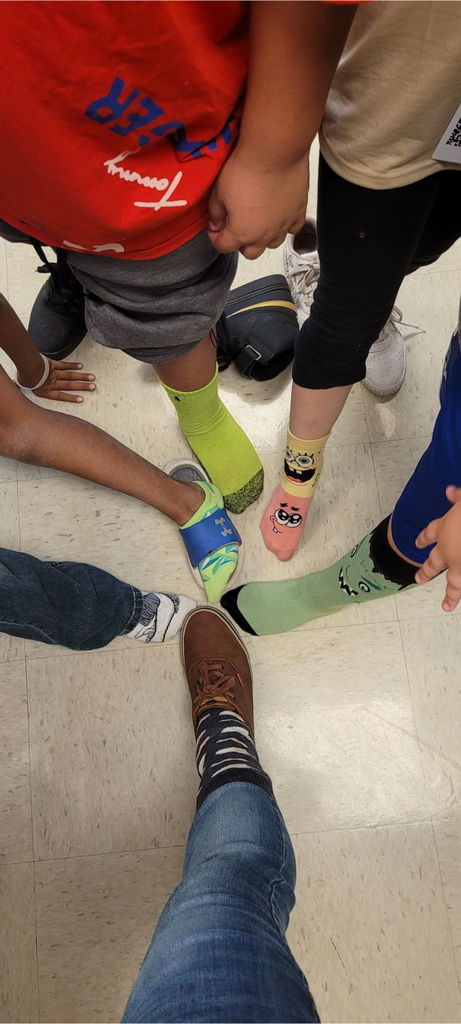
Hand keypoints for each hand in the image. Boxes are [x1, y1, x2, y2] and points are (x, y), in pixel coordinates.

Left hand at [26, 360, 95, 402]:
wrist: (27, 368)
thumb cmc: (24, 378)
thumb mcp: (23, 388)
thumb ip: (25, 391)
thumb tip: (16, 394)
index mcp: (47, 391)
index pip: (62, 396)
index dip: (72, 397)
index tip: (82, 398)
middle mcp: (53, 383)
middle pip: (70, 385)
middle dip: (83, 387)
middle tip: (93, 387)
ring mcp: (54, 373)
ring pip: (70, 376)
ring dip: (82, 377)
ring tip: (92, 378)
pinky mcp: (53, 364)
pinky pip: (64, 365)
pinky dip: (73, 365)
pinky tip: (81, 366)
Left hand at [208, 148, 308, 258]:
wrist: (274, 153)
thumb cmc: (246, 170)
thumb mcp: (219, 192)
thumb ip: (215, 213)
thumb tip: (216, 223)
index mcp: (241, 232)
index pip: (224, 246)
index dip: (216, 239)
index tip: (215, 231)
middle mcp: (264, 235)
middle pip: (250, 252)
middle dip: (240, 244)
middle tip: (236, 229)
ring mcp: (283, 225)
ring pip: (272, 244)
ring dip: (263, 238)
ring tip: (258, 223)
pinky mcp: (298, 212)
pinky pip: (293, 229)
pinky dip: (285, 226)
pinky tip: (279, 216)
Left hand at [415, 486, 460, 610]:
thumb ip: (458, 496)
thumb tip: (448, 490)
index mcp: (444, 529)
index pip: (429, 534)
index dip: (423, 539)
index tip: (418, 543)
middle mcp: (449, 550)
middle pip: (433, 564)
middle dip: (425, 572)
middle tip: (418, 580)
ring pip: (453, 582)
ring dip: (450, 594)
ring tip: (446, 606)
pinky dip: (459, 593)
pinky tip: (457, 600)